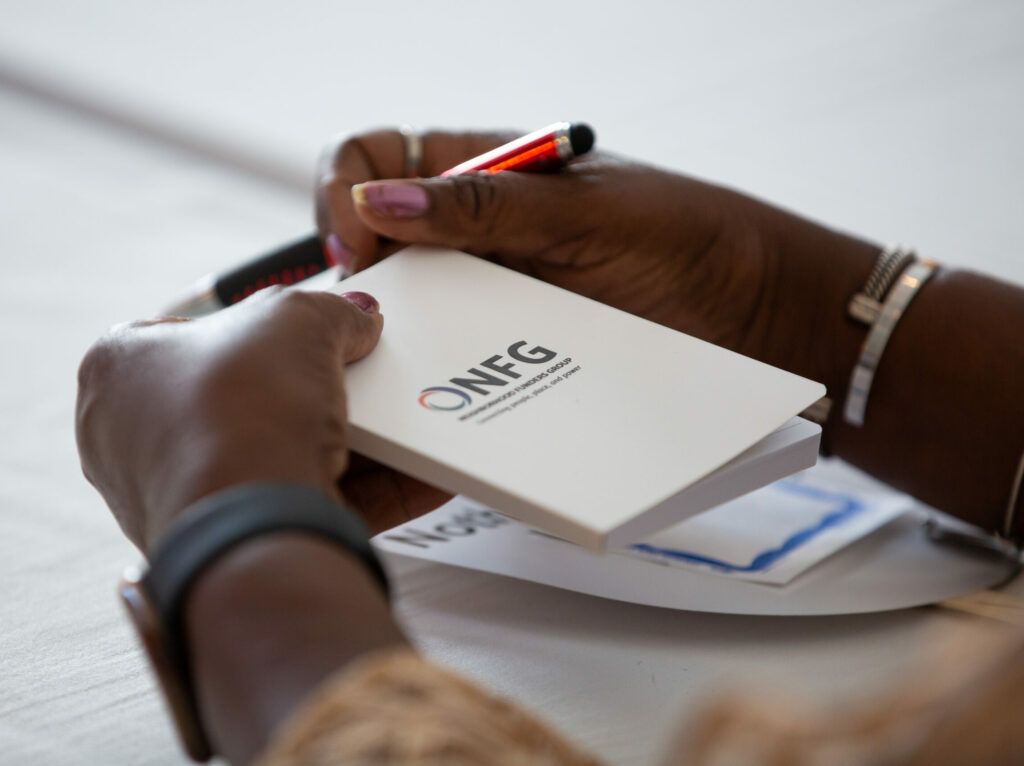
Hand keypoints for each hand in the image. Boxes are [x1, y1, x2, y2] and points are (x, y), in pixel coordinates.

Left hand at [76, 287, 442, 551]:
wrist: (248, 521)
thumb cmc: (237, 410)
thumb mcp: (295, 319)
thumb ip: (333, 312)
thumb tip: (360, 318)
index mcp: (120, 368)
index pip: (195, 331)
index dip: (261, 325)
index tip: (314, 326)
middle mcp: (137, 437)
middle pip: (250, 396)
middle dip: (313, 386)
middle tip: (359, 371)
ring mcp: (182, 496)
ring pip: (282, 453)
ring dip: (348, 439)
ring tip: (397, 420)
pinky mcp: (234, 543)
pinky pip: (308, 502)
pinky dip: (368, 489)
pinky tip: (417, 472)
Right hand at [316, 129, 779, 353]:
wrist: (754, 311)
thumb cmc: (686, 237)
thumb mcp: (584, 212)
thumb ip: (483, 207)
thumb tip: (377, 199)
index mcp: (486, 173)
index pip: (376, 157)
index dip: (348, 189)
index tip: (362, 240)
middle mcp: (476, 232)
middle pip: (373, 237)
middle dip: (357, 267)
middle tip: (374, 307)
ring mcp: (491, 293)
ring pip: (404, 307)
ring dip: (392, 328)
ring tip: (400, 353)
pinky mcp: (511, 349)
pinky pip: (451, 360)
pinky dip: (433, 373)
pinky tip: (443, 385)